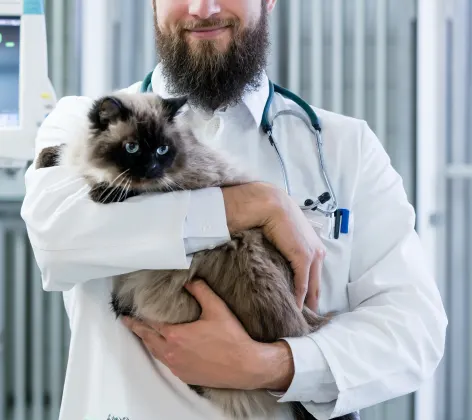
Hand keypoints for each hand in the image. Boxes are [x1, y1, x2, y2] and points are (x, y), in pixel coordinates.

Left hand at [122, 279, 293, 390]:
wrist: (245, 366)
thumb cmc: (231, 338)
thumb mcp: (216, 308)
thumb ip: (200, 291)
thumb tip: (189, 280)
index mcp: (176, 335)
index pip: (151, 324)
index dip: (140, 317)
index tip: (130, 313)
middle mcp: (172, 352)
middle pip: (148, 338)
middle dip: (136, 329)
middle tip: (126, 322)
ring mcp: (177, 366)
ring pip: (155, 352)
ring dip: (147, 342)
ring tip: (142, 334)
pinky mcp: (185, 376)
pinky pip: (167, 363)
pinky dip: (160, 354)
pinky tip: (164, 350)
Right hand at [222, 182, 325, 310]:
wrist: (271, 205)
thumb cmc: (274, 217)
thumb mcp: (284, 236)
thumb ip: (286, 249)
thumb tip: (278, 261)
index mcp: (314, 247)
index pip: (315, 275)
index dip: (311, 291)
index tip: (305, 305)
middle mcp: (318, 252)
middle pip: (317, 284)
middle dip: (312, 301)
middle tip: (306, 319)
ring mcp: (313, 255)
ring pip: (312, 287)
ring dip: (306, 303)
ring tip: (299, 318)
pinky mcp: (304, 258)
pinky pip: (303, 284)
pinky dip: (299, 298)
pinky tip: (294, 309)